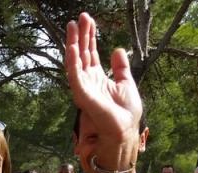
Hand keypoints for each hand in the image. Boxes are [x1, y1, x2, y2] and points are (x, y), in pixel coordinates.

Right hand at [64, 13, 143, 141]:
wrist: (125, 130)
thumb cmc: (125, 113)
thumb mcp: (126, 83)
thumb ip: (120, 68)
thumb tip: (116, 50)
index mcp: (97, 78)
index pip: (90, 53)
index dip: (90, 36)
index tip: (89, 21)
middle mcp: (87, 80)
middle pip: (81, 53)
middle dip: (80, 35)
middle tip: (80, 17)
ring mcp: (83, 87)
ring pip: (75, 61)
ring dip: (73, 43)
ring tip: (73, 26)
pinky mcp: (82, 95)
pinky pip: (74, 76)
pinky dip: (72, 62)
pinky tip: (72, 48)